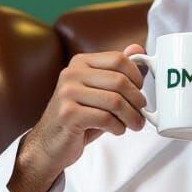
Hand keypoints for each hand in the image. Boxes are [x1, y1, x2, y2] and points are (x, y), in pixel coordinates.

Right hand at [7, 43, 146, 191]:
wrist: (50, 143)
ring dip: (131, 116)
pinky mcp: (68, 114)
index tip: (140, 91)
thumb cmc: (79, 118)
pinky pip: (105, 118)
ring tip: (134, 124)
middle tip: (141, 113)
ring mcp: (67, 93)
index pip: (118, 59)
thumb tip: (138, 48)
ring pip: (115, 101)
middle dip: (137, 101)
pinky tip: (116, 130)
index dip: (137, 76)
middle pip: (120, 81)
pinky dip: (118, 127)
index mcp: (80, 63)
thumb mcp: (100, 92)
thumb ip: (118, 72)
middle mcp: (71, 74)